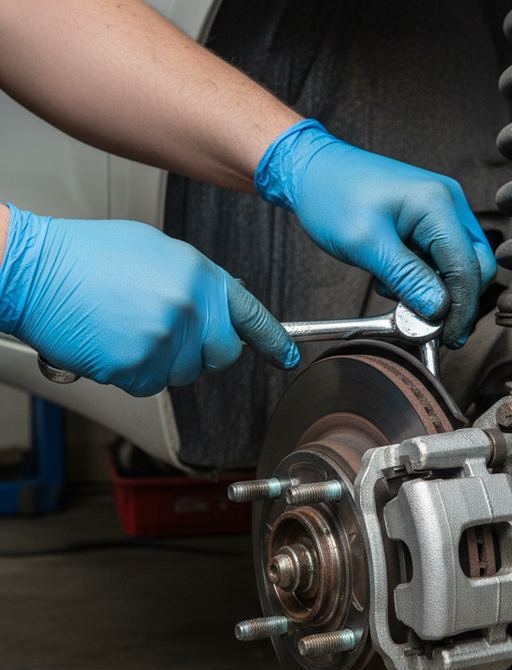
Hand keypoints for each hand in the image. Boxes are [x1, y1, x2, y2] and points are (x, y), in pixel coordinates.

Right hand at [0, 205, 297, 395]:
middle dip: (200, 352)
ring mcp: (165, 339)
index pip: (250, 315)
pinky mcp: (138, 365)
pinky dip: (131, 372)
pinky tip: (112, 342)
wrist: (32, 268)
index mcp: (198, 275)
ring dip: (160, 361)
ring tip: (126, 327)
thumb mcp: (155, 250)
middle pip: (221, 355)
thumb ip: (195, 280)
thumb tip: (219, 305)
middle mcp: (189, 307)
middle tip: (165, 332)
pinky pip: (148, 384)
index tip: (287, 356)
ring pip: (182, 373)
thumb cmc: (86, 256)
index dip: (274, 340)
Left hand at [254, 120, 495, 347]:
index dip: (461, 308)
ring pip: (459, 264)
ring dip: (437, 290)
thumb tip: (439, 310)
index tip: (446, 337)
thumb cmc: (331, 195)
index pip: (468, 267)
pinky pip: (441, 257)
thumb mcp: (365, 244)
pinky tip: (396, 280)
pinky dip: (426, 278)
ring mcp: (441, 209)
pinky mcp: (429, 219)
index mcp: (438, 204)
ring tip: (399, 295)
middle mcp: (448, 203)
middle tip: (430, 327)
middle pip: (476, 266)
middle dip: (456, 301)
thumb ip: (407, 278)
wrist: (311, 168)